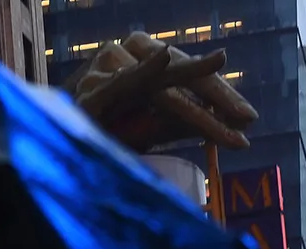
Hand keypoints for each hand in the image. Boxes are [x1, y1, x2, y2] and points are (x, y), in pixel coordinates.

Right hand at [73, 34, 258, 152]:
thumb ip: (182, 124)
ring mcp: (114, 70)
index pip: (193, 85)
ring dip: (190, 73)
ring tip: (221, 59)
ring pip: (159, 80)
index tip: (248, 123)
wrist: (57, 135)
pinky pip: (120, 81)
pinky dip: (142, 71)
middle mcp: (135, 61)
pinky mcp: (93, 89)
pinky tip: (162, 56)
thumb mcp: (150, 128)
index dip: (221, 100)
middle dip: (216, 96)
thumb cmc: (106, 127)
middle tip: (246, 117)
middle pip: (183, 78)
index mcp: (151, 71)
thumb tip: (223, 126)